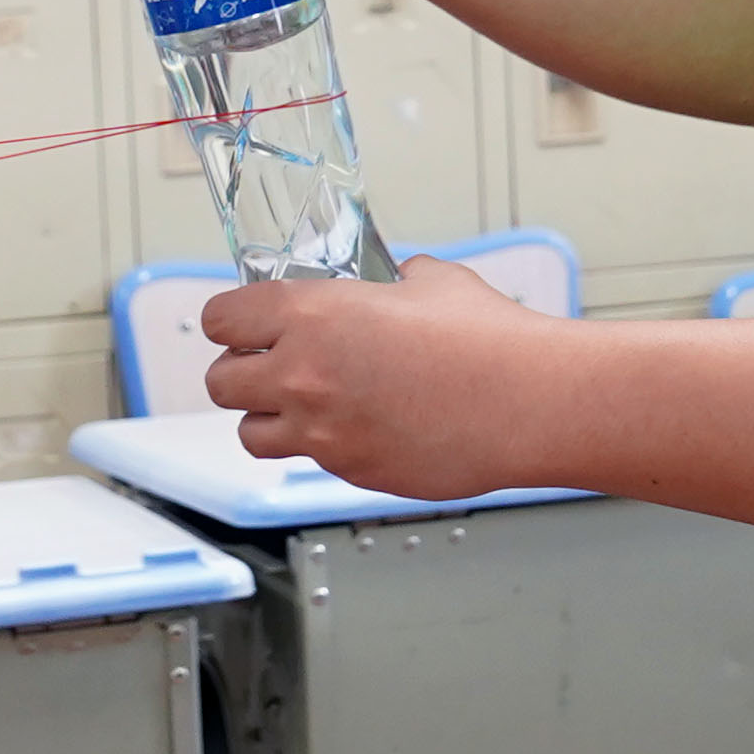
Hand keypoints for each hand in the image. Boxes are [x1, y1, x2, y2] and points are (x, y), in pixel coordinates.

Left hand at [201, 257, 559, 501]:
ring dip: (269, 417)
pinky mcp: (351, 471)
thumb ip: (388, 282)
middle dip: (241, 370)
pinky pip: (311, 460)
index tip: (241, 322)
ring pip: (251, 433)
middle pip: (221, 381)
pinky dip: (322, 445)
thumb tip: (385, 284)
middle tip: (268, 364)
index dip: (231, 319)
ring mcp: (323, 432)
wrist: (532, 403)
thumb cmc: (491, 342)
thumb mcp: (429, 281)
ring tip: (303, 404)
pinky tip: (359, 426)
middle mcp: (303, 375)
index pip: (221, 318)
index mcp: (311, 315)